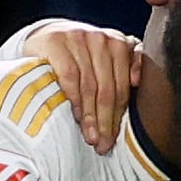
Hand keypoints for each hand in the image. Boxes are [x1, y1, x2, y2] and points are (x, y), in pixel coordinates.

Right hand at [23, 22, 141, 152]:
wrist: (44, 35)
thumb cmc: (79, 55)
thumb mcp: (105, 57)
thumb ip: (125, 65)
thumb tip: (137, 83)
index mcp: (118, 42)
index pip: (121, 86)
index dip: (118, 116)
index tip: (113, 139)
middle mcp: (100, 39)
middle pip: (107, 88)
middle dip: (106, 121)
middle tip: (102, 144)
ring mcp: (78, 38)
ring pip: (89, 85)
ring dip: (90, 116)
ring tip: (90, 137)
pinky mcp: (56, 42)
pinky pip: (70, 76)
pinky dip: (75, 99)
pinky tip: (77, 116)